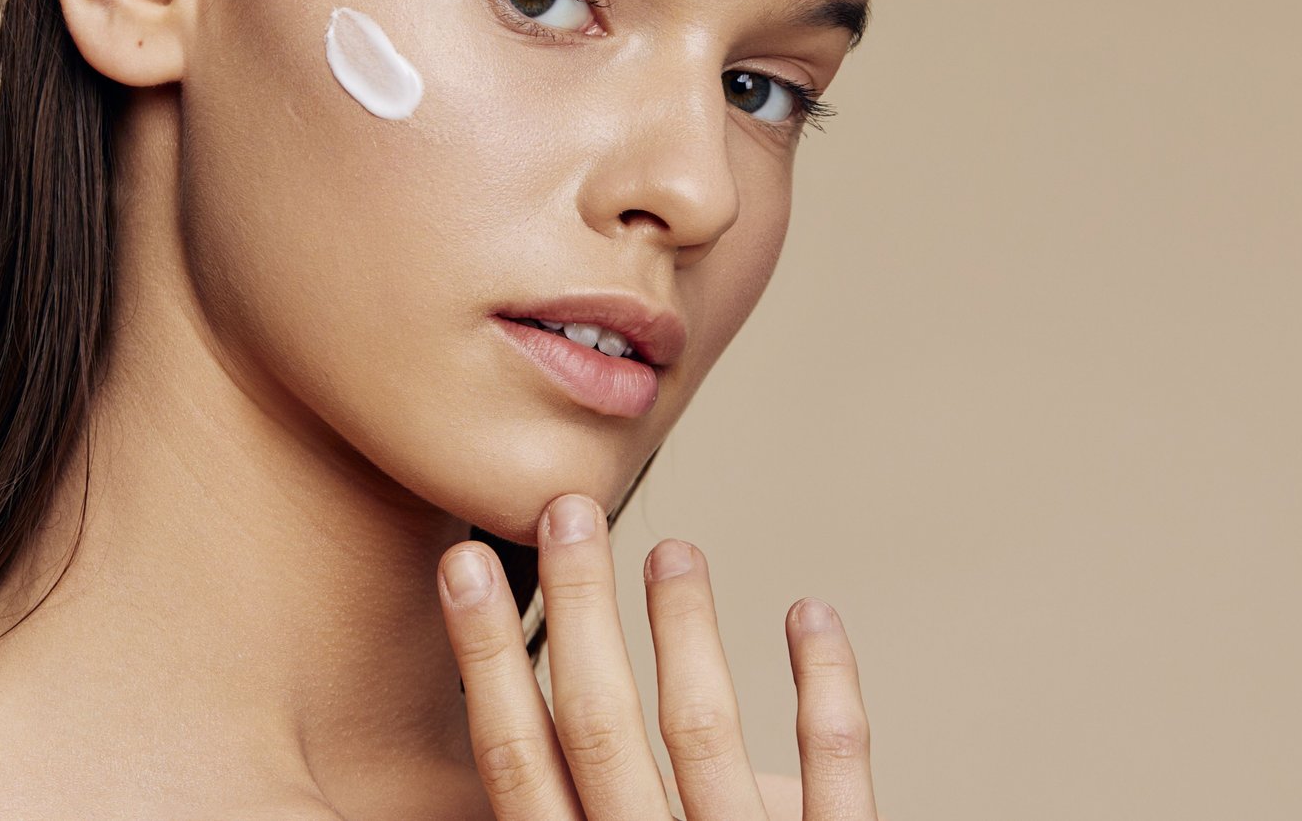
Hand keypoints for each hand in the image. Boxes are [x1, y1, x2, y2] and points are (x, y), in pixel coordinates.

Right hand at [437, 493, 879, 820]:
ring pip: (706, 735)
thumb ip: (612, 807)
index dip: (487, 660)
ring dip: (686, 630)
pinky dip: (825, 685)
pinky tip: (810, 609)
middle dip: (577, 612)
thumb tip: (570, 700)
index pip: (520, 761)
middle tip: (566, 510)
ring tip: (675, 546)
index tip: (463, 563)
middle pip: (601, 729)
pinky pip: (838, 769)